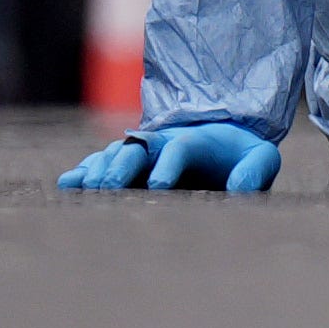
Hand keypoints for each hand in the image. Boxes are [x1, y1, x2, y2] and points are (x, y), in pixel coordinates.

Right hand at [60, 120, 281, 194]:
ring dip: (99, 168)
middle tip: (110, 187)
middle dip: (123, 165)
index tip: (160, 187)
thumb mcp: (260, 158)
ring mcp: (143, 151)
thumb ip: (255, 169)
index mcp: (197, 140)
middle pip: (139, 147)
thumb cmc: (242, 156)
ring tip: (84, 186)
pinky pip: (101, 162)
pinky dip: (85, 171)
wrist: (223, 141)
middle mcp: (163, 142)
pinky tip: (68, 183)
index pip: (181, 149)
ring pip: (115, 154)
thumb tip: (240, 186)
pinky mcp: (128, 162)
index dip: (169, 165)